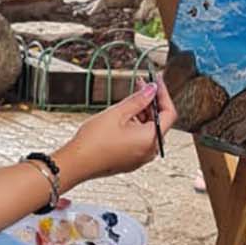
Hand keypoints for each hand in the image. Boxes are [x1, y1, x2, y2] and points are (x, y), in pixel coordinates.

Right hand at [57, 80, 175, 186]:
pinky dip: (135, 125)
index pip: (168, 112)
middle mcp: (149, 151)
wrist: (77, 163)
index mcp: (151, 139)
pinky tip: (123, 116)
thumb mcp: (118, 113)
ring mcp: (140, 157)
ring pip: (148, 130)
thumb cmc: (94, 142)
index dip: (163, 94)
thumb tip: (152, 90)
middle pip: (158, 121)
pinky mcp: (130, 160)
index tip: (156, 81)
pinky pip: (139, 139)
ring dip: (141, 113)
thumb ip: (139, 100)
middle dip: (150, 102)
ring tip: (127, 101)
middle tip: (140, 85)